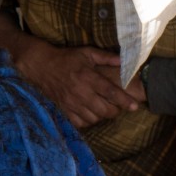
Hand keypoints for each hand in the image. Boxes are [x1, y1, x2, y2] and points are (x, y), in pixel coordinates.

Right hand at [14, 43, 142, 127]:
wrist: (41, 65)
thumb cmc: (66, 58)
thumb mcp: (86, 53)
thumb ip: (105, 57)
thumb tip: (124, 61)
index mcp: (87, 76)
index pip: (110, 92)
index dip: (124, 100)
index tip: (135, 106)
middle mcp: (80, 92)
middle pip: (105, 110)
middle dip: (115, 110)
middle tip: (117, 105)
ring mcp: (71, 103)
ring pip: (95, 118)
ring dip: (102, 115)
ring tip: (103, 108)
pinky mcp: (64, 109)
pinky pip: (81, 123)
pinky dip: (88, 120)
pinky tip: (90, 112)